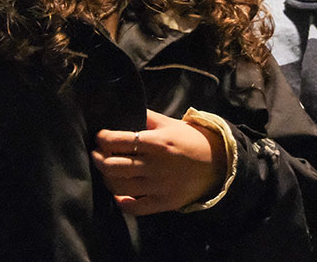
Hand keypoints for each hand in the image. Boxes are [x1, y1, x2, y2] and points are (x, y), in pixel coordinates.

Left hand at [92, 109, 226, 215]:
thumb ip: (148, 118)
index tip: (100, 137)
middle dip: (98, 158)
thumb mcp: (172, 124)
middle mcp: (155, 165)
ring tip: (107, 170)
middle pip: (112, 165)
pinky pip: (134, 207)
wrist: (219, 163)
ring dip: (106, 178)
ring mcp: (158, 186)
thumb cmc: (192, 140)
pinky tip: (119, 194)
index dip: (102, 139)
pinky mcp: (163, 202)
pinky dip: (121, 201)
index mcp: (157, 143)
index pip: (118, 141)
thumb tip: (125, 109)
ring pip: (118, 186)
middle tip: (97, 153)